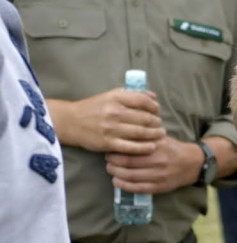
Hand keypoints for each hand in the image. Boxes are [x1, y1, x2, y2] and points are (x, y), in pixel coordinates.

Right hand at [48, 88, 164, 153]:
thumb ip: (132, 94)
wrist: (70, 121)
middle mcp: (114, 112)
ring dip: (155, 134)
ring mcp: (111, 128)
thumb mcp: (110, 96)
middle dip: (157, 122)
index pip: (143, 100)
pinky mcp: (108, 143)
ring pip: (141, 133)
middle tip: (160, 125)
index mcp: (115, 98)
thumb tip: (153, 96)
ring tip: (160, 134)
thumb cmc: (93, 108)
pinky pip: (132, 147)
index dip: (154, 106)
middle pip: (145, 118)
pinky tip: (152, 147)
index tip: (157, 110)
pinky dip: (145, 148)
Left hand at [105, 136, 204, 194]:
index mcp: (158, 146)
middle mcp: (159, 161)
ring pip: (131, 176)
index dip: (116, 149)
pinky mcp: (160, 187)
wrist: (192, 163)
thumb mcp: (160, 137)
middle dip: (113, 161)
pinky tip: (117, 181)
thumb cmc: (172, 149)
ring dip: (116, 173)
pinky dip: (125, 186)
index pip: (131, 147)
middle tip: (107, 159)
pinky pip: (139, 188)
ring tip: (111, 169)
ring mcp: (160, 175)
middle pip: (128, 162)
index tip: (109, 147)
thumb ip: (143, 136)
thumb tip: (121, 133)